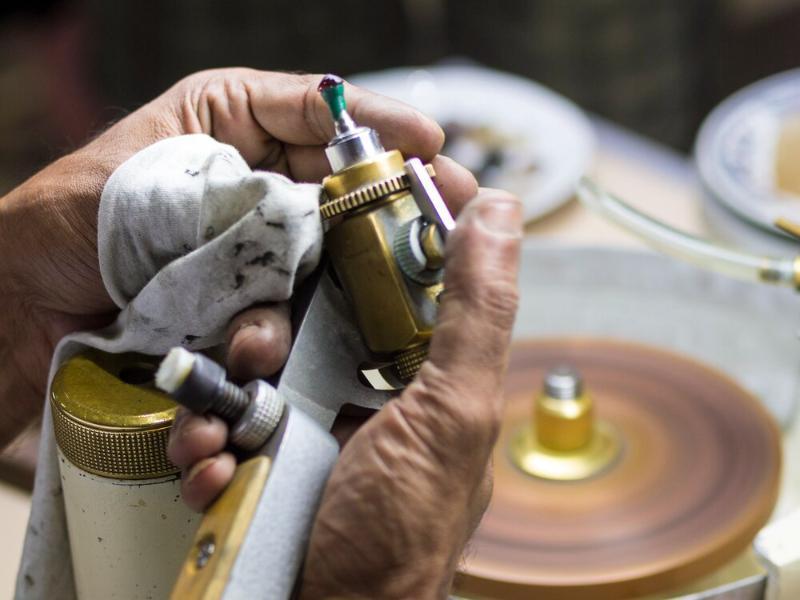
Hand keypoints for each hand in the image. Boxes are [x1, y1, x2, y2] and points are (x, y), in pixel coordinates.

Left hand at [0, 69, 477, 448]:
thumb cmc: (66, 222)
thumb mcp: (151, 176)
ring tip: (282, 318)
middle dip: (392, 205)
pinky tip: (251, 357)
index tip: (432, 145)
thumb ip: (238, 184)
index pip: (319, 114)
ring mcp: (253, 251)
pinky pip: (287, 316)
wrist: (20, 313)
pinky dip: (277, 341)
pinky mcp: (244, 305)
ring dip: (324, 292)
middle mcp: (252, 186)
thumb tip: (317, 197)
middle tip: (451, 210)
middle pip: (341, 189)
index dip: (381, 127)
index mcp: (228, 123)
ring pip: (323, 261)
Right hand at [171, 189, 522, 596]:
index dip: (357, 239)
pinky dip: (209, 446)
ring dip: (224, 397)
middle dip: (262, 331)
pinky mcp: (258, 456)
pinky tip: (219, 473)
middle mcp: (359, 390)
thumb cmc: (399, 540)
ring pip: (247, 366)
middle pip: (300, 315)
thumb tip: (500, 212)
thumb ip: (476, 315)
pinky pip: (220, 423)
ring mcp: (305, 424)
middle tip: (252, 355)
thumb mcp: (450, 418)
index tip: (327, 201)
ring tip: (225, 438)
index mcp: (416, 372)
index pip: (385, 279)